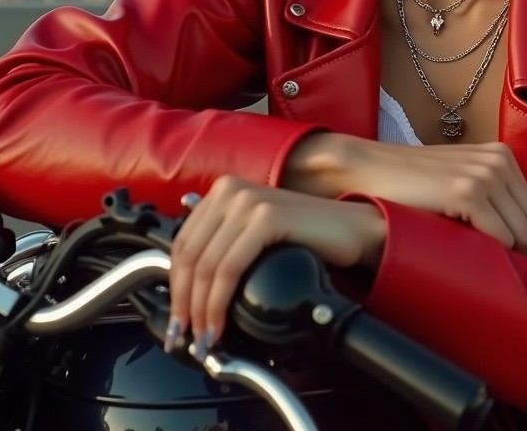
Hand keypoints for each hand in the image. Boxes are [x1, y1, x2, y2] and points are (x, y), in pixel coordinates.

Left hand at [166, 176, 384, 349]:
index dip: (174, 286)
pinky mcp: (267, 217)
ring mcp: (249, 200)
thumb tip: (189, 289)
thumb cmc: (307, 236)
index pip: (181, 243)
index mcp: (224, 190)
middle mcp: (232, 190)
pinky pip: (229, 268)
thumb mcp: (254, 233)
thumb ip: (224, 244)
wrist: (352, 228)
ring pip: (206, 265)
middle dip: (183, 303)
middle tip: (185, 336)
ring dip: (201, 309)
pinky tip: (221, 322)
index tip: (177, 320)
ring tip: (206, 337)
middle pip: (189, 255)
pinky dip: (219, 302)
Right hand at [286, 136, 526, 266]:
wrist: (369, 170)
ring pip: (522, 237)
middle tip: (515, 288)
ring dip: (509, 262)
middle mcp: (499, 161)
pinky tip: (475, 265)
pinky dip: (492, 257)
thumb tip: (521, 244)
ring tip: (490, 278)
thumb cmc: (410, 185)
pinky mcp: (468, 192)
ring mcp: (485, 175)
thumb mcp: (459, 181)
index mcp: (501, 157)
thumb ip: (490, 199)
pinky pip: (501, 238)